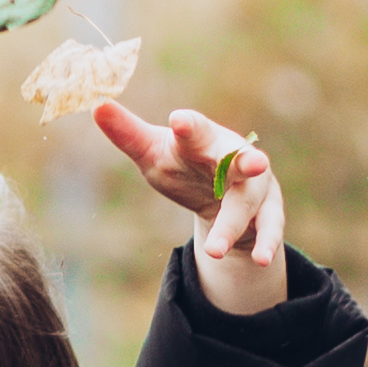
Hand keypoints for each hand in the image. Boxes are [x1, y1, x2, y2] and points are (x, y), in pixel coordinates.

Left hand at [93, 102, 288, 315]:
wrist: (220, 192)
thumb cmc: (184, 164)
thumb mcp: (154, 152)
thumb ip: (128, 133)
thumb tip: (97, 106)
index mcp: (203, 139)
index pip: (195, 129)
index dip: (189, 126)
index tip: (179, 121)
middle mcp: (235, 157)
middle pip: (240, 159)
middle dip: (247, 161)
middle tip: (255, 162)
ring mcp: (255, 185)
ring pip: (247, 203)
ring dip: (233, 225)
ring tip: (215, 250)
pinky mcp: (268, 211)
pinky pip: (270, 228)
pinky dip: (267, 244)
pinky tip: (261, 260)